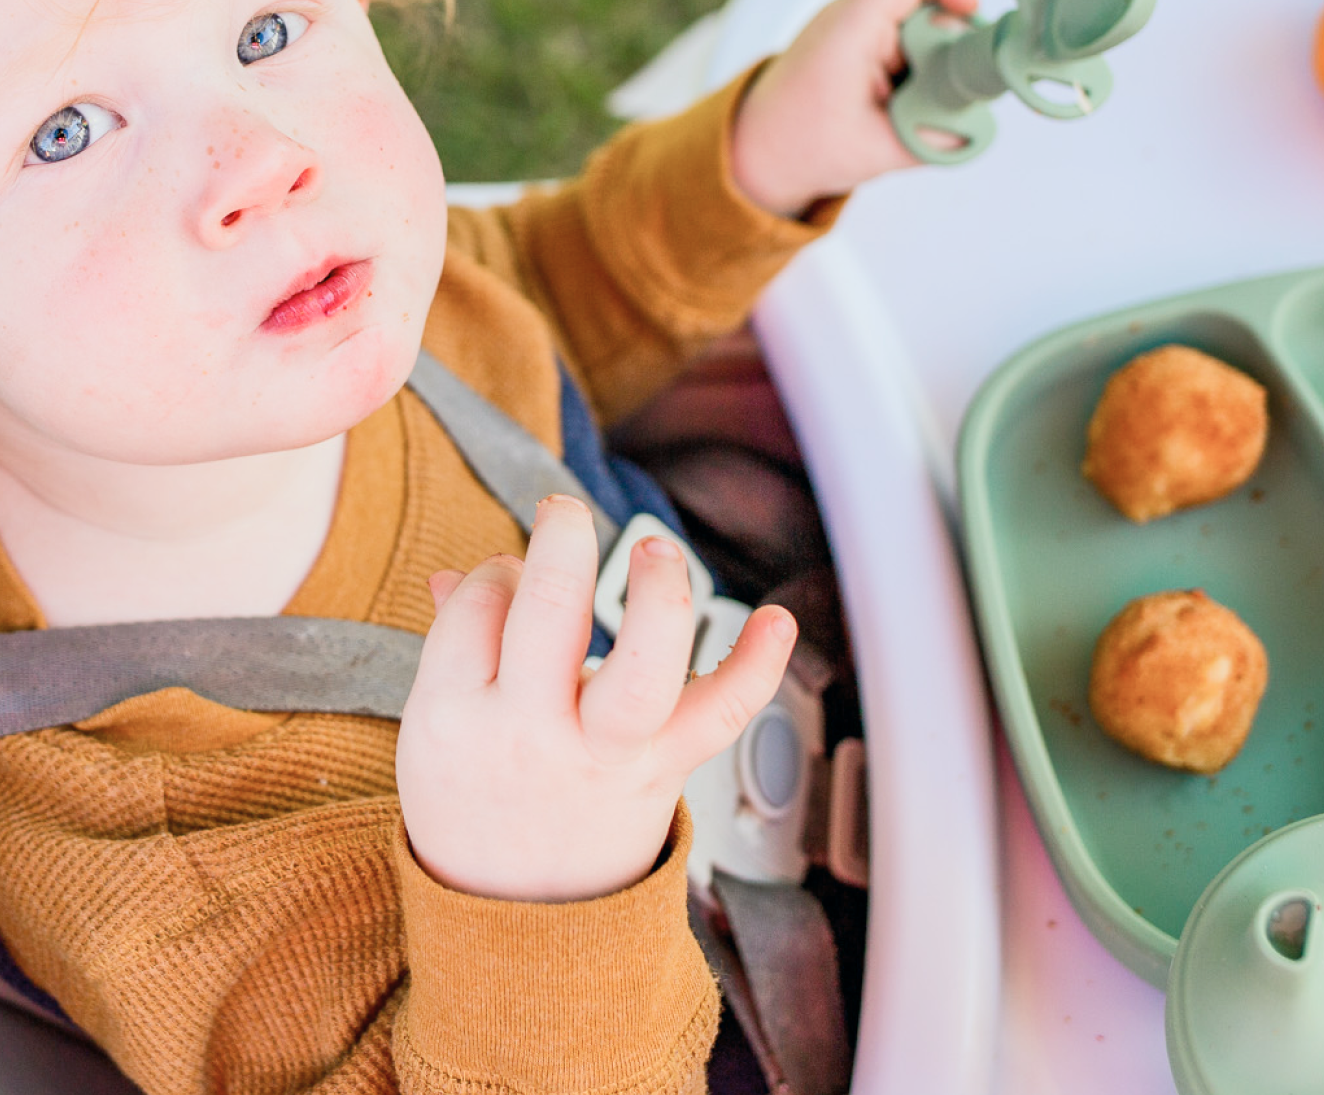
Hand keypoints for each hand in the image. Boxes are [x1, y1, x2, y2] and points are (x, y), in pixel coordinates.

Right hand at [395, 495, 796, 901]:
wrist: (519, 923)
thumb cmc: (475, 802)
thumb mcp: (434, 730)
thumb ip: (455, 645)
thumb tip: (464, 573)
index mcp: (453, 716)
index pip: (479, 604)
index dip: (500, 572)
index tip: (512, 582)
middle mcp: (530, 734)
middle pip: (547, 616)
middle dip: (564, 542)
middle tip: (565, 514)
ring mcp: (603, 755)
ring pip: (640, 668)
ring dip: (657, 593)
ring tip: (654, 550)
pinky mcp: (663, 770)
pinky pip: (719, 717)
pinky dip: (757, 666)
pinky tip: (776, 618)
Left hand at [729, 0, 978, 215]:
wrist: (755, 150)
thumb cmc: (800, 147)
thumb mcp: (874, 153)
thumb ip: (931, 139)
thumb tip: (976, 126)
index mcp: (848, 33)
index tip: (972, 13)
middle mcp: (848, 18)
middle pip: (921, 5)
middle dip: (950, 46)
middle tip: (957, 92)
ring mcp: (851, 27)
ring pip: (916, 27)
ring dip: (932, 64)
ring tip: (921, 109)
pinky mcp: (856, 42)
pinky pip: (902, 41)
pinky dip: (916, 71)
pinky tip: (907, 106)